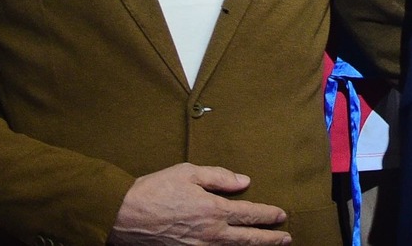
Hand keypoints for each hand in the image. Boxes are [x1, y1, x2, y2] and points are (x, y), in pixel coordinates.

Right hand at [108, 164, 290, 245]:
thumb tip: (244, 181)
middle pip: (248, 238)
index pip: (249, 214)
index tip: (281, 215)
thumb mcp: (189, 172)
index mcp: (213, 209)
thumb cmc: (155, 189)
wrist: (125, 215)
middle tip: (286, 238)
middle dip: (270, 239)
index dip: (268, 215)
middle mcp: (211, 233)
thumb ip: (219, 177)